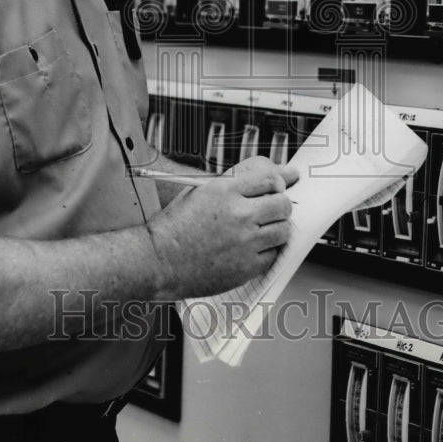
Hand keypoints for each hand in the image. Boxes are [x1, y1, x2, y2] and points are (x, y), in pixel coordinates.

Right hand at [146, 155, 297, 299]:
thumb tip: (273, 174)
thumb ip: (237, 180)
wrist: (159, 260)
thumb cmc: (178, 225)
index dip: (278, 182)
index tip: (278, 187)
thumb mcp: (202, 190)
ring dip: (277, 228)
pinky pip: (274, 254)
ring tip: (261, 229)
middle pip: (283, 204)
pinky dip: (267, 251)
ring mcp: (244, 242)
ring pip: (283, 230)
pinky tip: (251, 248)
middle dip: (280, 205)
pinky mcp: (246, 267)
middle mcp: (238, 214)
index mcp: (225, 190)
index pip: (271, 179)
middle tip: (271, 210)